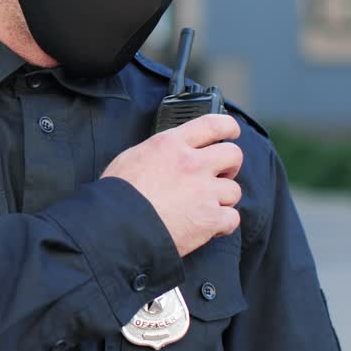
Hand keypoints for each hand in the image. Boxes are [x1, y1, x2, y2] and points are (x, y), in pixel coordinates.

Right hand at [100, 114, 242, 256]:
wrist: (117, 225)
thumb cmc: (117, 194)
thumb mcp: (133, 157)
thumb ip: (159, 151)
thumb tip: (170, 153)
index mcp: (171, 144)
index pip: (212, 124)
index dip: (229, 127)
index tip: (233, 132)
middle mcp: (192, 164)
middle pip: (233, 154)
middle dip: (230, 165)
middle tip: (220, 175)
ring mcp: (204, 191)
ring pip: (234, 190)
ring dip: (222, 199)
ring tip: (204, 206)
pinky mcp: (209, 218)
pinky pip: (232, 218)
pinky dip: (223, 224)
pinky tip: (208, 226)